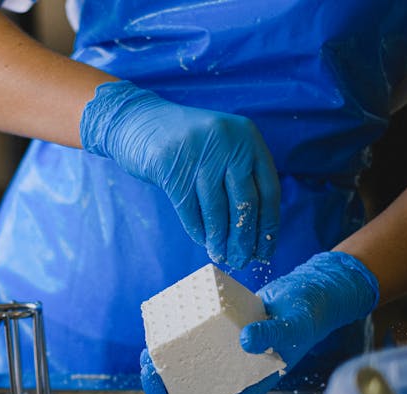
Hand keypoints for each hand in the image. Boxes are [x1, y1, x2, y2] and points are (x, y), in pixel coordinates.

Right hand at [81, 80, 280, 269]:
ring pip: (217, 209)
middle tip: (242, 261)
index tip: (265, 250)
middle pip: (245, 202)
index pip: (268, 189)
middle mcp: (228, 142)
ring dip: (220, 239)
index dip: (268, 225)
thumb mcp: (220, 145)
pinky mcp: (172, 168)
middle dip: (244, 238)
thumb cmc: (183, 140)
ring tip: (222, 258)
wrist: (138, 121)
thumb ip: (239, 173)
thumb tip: (255, 228)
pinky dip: (198, 230)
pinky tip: (203, 242)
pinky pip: (189, 209)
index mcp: (247, 137)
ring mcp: (199, 153)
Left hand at [133, 251, 379, 393]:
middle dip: (160, 389)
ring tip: (144, 355)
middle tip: (145, 368)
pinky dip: (171, 343)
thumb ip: (272, 335)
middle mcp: (230, 376)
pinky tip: (159, 331)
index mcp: (246, 387)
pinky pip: (190, 345)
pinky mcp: (217, 335)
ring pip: (184, 372)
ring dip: (161, 368)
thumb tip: (246, 341)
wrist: (309, 294)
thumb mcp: (292, 326)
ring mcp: (222, 356)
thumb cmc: (305, 316)